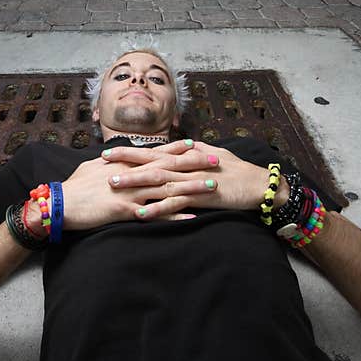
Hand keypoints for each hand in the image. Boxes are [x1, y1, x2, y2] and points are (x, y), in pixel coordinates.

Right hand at [60, 153, 218, 230]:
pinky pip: (155, 214)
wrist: (59, 203)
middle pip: (169, 167)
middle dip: (194, 164)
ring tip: (213, 187)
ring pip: (167, 188)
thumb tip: (115, 157)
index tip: (196, 144)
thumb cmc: (74, 187)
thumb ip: (109, 163)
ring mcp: (130, 192)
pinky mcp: (125, 210)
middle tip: (217, 161)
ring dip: (192, 187)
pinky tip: (192, 216)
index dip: (176, 149)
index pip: (156, 153)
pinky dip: (174, 215)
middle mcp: (131, 175)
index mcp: (125, 164)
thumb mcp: (92, 167)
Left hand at [101, 139, 289, 218]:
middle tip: (101, 163)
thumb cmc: (237, 171)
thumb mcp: (213, 156)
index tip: (110, 152)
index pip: (153, 153)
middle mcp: (186, 167)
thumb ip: (194, 152)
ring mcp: (192, 182)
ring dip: (135, 183)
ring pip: (158, 181)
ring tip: (114, 186)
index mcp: (186, 157)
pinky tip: (141, 213)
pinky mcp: (200, 198)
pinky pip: (175, 203)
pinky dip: (158, 208)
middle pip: (150, 163)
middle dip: (125, 163)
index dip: (131, 152)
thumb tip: (180, 147)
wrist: (259, 184)